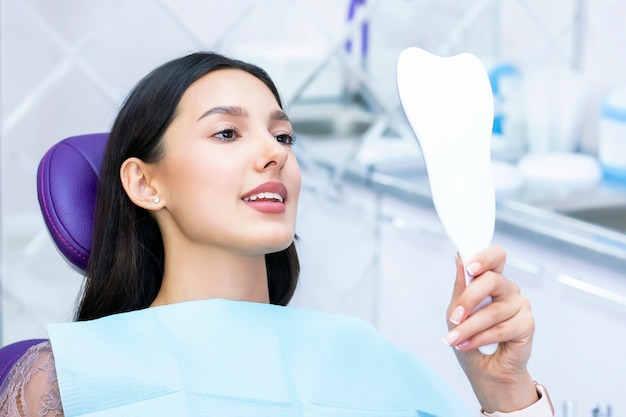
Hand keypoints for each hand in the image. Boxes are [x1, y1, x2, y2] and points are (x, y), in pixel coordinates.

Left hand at [443, 246, 537, 412]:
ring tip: (453, 339)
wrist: (486, 371)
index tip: (469, 267)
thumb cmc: (470, 338)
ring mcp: (520, 305)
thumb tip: (459, 259)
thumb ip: (460, 287)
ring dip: (468, 328)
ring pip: (493, 311)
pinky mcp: (528, 324)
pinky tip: (467, 344)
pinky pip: (502, 328)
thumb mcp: (456, 312)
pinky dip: (480, 338)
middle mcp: (508, 289)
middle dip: (469, 299)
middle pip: (493, 280)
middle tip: (453, 317)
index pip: (496, 256)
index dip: (484, 257)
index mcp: (492, 279)